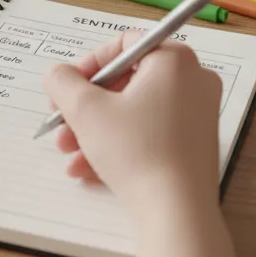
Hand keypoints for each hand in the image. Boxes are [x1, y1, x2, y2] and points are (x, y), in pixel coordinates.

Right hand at [42, 31, 222, 217]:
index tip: (67, 88)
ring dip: (95, 130)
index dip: (89, 64)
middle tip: (62, 124)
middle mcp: (193, 80)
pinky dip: (118, 147)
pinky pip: (149, 135)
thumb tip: (57, 75)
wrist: (176, 212)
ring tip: (69, 154)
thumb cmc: (136, 150)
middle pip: (126, 82)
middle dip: (86, 106)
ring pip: (134, 113)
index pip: (124, 44)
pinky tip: (86, 169)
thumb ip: (63, 82)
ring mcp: (198, 115)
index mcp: (174, 59)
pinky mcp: (194, 145)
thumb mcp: (86, 110)